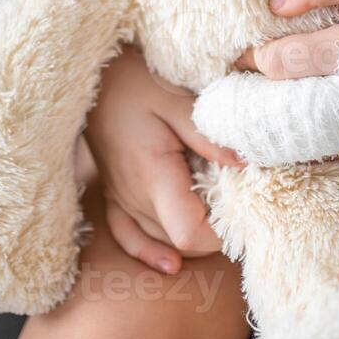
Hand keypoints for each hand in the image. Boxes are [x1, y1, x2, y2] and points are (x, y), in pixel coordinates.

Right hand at [84, 47, 243, 273]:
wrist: (92, 75)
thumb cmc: (134, 80)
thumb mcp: (177, 99)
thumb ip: (209, 135)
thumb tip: (246, 164)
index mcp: (152, 175)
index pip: (188, 233)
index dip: (221, 233)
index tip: (243, 210)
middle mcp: (134, 195)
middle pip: (180, 241)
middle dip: (214, 229)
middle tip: (239, 202)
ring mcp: (121, 197)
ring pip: (162, 238)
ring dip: (190, 231)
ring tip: (216, 206)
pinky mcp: (114, 194)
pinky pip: (128, 235)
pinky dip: (149, 250)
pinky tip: (170, 263)